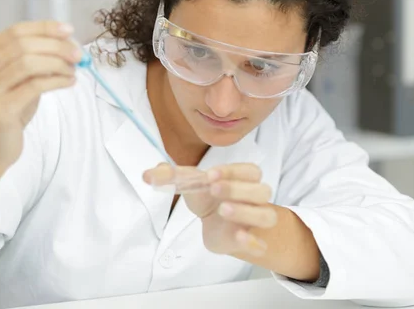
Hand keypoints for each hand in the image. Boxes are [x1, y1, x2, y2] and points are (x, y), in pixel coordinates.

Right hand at [0, 21, 81, 168]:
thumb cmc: (11, 108)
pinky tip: (69, 82)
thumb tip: (69, 43)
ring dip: (58, 64)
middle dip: (56, 47)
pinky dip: (57, 80)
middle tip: (78, 55)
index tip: (69, 30)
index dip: (44, 28)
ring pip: (28, 63)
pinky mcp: (0, 107)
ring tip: (73, 71)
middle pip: (24, 45)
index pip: (16, 31)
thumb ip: (37, 59)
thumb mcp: (21, 78)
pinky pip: (34, 86)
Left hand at [144, 163, 276, 256]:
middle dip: (237, 189)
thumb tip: (147, 174)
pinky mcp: (250, 241)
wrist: (214, 222)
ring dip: (247, 212)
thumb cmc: (207, 196)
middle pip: (261, 190)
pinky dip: (253, 242)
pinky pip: (260, 243)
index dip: (231, 171)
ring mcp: (255, 220)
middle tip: (214, 189)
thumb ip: (171, 176)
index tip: (210, 174)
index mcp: (244, 178)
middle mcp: (255, 198)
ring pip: (266, 215)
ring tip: (223, 211)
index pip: (249, 170)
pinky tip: (240, 238)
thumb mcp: (190, 183)